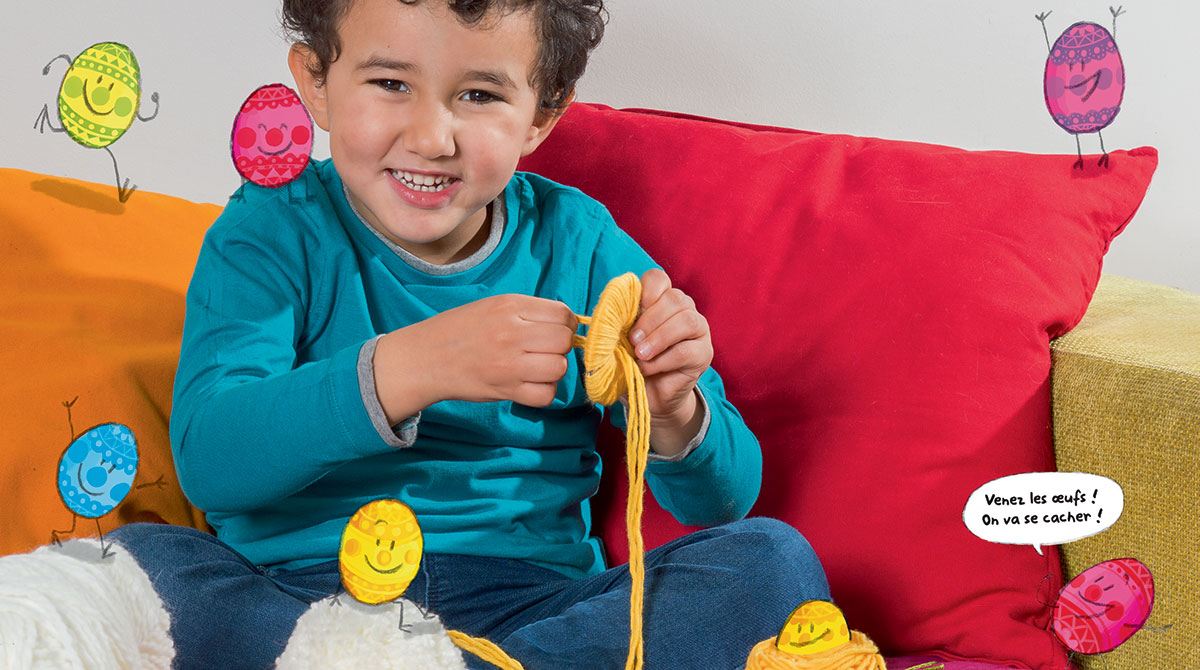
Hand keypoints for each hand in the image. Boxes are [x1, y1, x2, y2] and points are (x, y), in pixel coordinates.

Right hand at [375, 294, 577, 420]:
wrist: (425, 358)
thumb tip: (568, 324)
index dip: (567, 324)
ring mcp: (508, 364)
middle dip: (561, 346)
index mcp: (509, 306)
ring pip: (559, 367)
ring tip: (537, 367)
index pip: (563, 314)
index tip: (557, 330)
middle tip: (545, 350)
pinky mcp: (505, 390)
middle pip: (564, 340)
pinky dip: (544, 392)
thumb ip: (529, 312)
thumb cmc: (460, 330)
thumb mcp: (493, 306)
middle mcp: (510, 333)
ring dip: (554, 369)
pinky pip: (545, 395)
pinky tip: (531, 384)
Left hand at [629, 269, 712, 452]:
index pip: (658, 279)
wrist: (647, 395)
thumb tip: (606, 317)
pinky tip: (647, 368)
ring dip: (659, 337)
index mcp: (660, 299)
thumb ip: (615, 325)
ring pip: (686, 321)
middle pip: (674, 298)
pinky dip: (663, 360)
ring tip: (640, 354)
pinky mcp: (703, 354)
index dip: (647, 289)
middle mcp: (683, 309)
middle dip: (650, 318)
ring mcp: (698, 330)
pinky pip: (686, 351)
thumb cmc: (631, 362)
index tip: (635, 308)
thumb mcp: (618, 341)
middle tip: (632, 340)